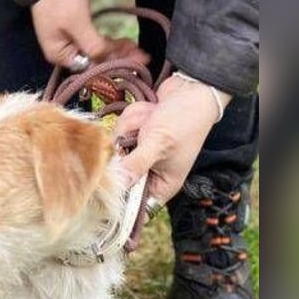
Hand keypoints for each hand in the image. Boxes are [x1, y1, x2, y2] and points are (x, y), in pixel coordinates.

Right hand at [31, 0, 149, 67]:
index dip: (113, 65)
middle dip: (118, 57)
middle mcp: (64, 53)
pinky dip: (108, 42)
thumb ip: (93, 46)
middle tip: (143, 56)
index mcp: (60, 56)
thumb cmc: (61, 0)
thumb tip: (108, 63)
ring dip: (116, 50)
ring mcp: (69, 41)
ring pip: (96, 50)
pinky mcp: (75, 30)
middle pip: (94, 60)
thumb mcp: (78, 24)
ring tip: (138, 49)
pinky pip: (94, 41)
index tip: (135, 63)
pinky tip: (123, 42)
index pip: (90, 67)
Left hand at [115, 74, 232, 202]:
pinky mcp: (133, 136)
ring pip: (115, 149)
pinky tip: (148, 113)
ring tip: (150, 121)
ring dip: (129, 129)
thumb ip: (136, 165)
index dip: (121, 204)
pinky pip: (118, 131)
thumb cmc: (184, 120)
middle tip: (141, 136)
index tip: (106, 191)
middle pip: (118, 175)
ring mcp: (139, 153)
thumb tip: (118, 184)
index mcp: (161, 186)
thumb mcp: (158, 144)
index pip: (136, 210)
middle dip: (125, 151)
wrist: (191, 88)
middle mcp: (149, 173)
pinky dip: (131, 119)